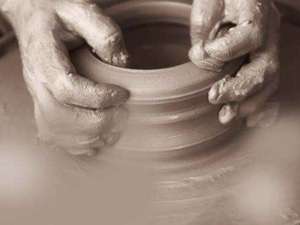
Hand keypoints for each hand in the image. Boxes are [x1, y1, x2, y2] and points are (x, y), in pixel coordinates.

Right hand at [1, 0, 129, 154]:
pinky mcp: (44, 105)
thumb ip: (105, 34)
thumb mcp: (82, 10)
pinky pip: (54, 136)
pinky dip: (77, 143)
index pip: (67, 87)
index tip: (122, 95)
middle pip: (60, 117)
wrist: (34, 18)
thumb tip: (121, 66)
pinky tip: (97, 137)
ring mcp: (38, 96)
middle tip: (123, 116)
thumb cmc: (57, 14)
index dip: (98, 97)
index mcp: (44, 57)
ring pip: (55, 132)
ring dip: (88, 136)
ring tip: (114, 129)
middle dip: (97, 122)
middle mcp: (37, 81)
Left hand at [189, 0, 279, 124]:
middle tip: (214, 97)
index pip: (250, 36)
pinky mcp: (264, 59)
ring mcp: (270, 48)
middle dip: (239, 88)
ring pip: (269, 81)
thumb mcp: (207, 4)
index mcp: (256, 12)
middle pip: (265, 67)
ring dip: (247, 103)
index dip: (225, 51)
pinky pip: (268, 85)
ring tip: (226, 115)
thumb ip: (204, 28)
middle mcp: (269, 32)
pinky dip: (258, 104)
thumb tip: (203, 58)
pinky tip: (247, 117)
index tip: (201, 55)